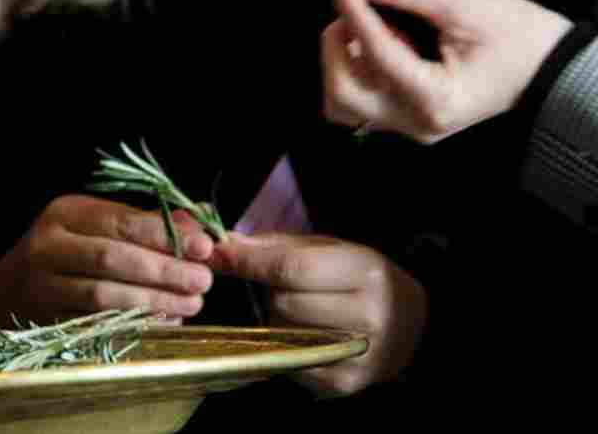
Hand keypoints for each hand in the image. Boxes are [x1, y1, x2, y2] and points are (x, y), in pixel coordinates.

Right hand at [0, 195, 215, 324]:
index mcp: (64, 213)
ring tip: (191, 304)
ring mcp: (41, 286)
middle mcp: (46, 246)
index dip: (164, 235)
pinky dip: (135, 325)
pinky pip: (95, 325)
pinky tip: (164, 323)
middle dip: (163, 271)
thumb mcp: (99, 224)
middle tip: (203, 281)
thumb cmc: (70, 249)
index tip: (203, 247)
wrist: (13, 286)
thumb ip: (147, 223)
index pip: (120, 221)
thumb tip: (201, 221)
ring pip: (102, 295)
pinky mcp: (45, 320)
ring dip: (153, 301)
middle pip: (110, 258)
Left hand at [211, 233, 426, 396]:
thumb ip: (275, 247)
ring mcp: (355, 354)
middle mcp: (367, 316)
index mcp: (366, 273)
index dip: (249, 262)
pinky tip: (305, 333)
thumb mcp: (328, 249)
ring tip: (303, 310)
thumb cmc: (359, 279)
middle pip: (282, 303)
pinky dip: (284, 343)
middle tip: (289, 288)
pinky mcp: (341, 383)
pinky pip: (286, 357)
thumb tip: (224, 247)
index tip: (219, 253)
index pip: (291, 269)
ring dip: (277, 319)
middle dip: (272, 291)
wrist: (410, 325)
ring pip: (279, 331)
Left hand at [321, 0, 572, 143]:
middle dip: (337, 44)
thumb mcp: (469, 6)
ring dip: (342, 60)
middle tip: (357, 7)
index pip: (375, 52)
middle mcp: (417, 123)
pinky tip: (385, 46)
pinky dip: (356, 71)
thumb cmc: (524, 39)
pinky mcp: (407, 120)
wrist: (553, 70)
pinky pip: (360, 101)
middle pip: (341, 92)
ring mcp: (410, 127)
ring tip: (377, 29)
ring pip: (342, 101)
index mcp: (436, 98)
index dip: (351, 9)